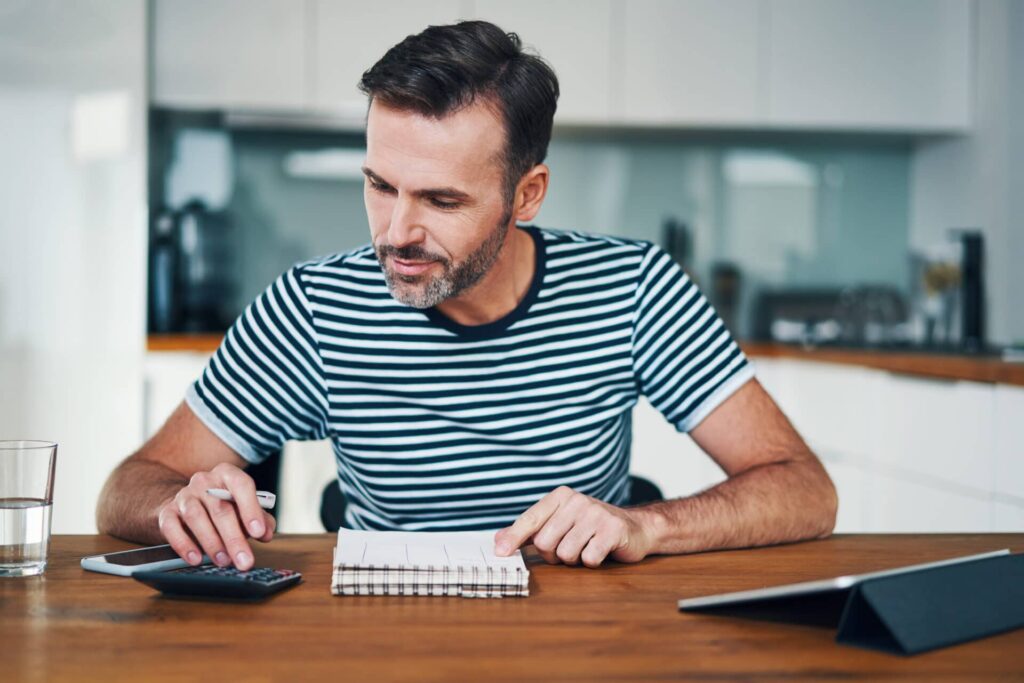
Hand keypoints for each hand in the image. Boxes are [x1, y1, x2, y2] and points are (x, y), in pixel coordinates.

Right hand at [157, 463, 275, 569]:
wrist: (187, 506)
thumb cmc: (224, 507)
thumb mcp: (245, 509)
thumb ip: (261, 519)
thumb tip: (267, 533)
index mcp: (227, 474)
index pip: (241, 485)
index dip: (251, 509)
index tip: (259, 532)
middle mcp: (204, 481)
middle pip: (220, 507)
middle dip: (234, 538)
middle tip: (244, 560)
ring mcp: (184, 495)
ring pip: (196, 517)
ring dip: (211, 542)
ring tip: (224, 561)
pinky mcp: (167, 512)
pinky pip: (171, 527)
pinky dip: (183, 544)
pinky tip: (195, 559)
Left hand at [493, 486, 656, 567]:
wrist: (635, 527)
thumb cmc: (590, 528)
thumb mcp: (559, 523)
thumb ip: (529, 531)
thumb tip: (497, 540)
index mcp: (560, 496)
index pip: (530, 520)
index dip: (514, 538)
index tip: (500, 553)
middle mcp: (576, 500)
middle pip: (545, 543)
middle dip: (554, 555)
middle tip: (569, 547)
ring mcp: (596, 514)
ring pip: (566, 554)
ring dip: (574, 559)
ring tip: (586, 547)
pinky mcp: (612, 530)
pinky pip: (588, 559)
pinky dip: (591, 562)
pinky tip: (600, 550)